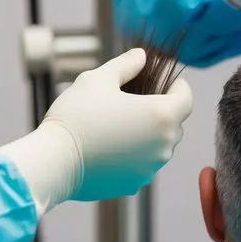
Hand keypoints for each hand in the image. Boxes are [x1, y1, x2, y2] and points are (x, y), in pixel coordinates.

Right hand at [0, 49, 193, 212]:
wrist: (53, 162)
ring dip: (149, 134)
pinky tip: (111, 146)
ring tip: (123, 124)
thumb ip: (126, 65)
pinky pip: (143, 165)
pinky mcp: (134, 184)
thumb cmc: (77, 115)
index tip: (166, 82)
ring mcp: (150, 168)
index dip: (178, 87)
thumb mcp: (99, 79)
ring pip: (159, 146)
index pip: (186, 98)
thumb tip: (142, 56)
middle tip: (139, 101)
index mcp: (161, 115)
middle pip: (174, 124)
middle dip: (163, 111)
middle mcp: (163, 145)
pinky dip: (134, 155)